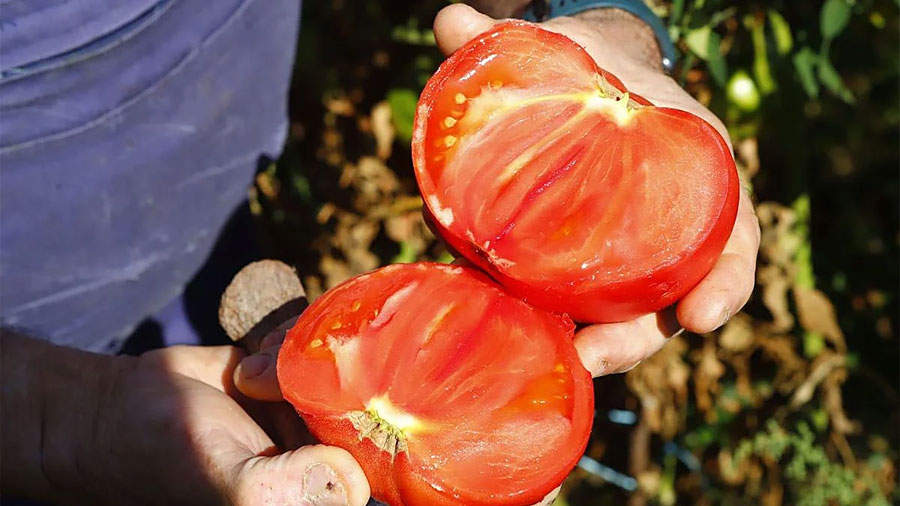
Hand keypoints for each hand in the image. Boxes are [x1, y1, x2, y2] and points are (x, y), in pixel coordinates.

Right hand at [0, 333, 369, 505]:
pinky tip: (256, 355)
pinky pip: (315, 344)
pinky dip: (291, 338)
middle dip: (338, 377)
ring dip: (305, 355)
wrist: (121, 408)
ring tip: (257, 373)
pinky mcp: (291, 373)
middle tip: (287, 375)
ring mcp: (309, 409)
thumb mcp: (228, 481)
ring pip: (342, 365)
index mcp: (318, 490)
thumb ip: (284, 488)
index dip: (378, 423)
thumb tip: (351, 481)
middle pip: (370, 402)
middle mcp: (323, 451)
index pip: (379, 458)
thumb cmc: (172, 456)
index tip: (353, 393)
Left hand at [430, 4, 760, 375]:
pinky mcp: (578, 270)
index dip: (724, 284)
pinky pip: (576, 306)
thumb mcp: (576, 54)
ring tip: (562, 363)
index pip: (730, 241)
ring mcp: (623, 256)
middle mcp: (665, 228)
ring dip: (598, 347)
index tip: (705, 317)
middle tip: (597, 353)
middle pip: (669, 300)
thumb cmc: (597, 75)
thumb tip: (450, 20)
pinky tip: (523, 338)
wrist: (586, 90)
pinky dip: (556, 327)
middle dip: (639, 335)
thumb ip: (519, 46)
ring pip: (624, 317)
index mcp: (690, 179)